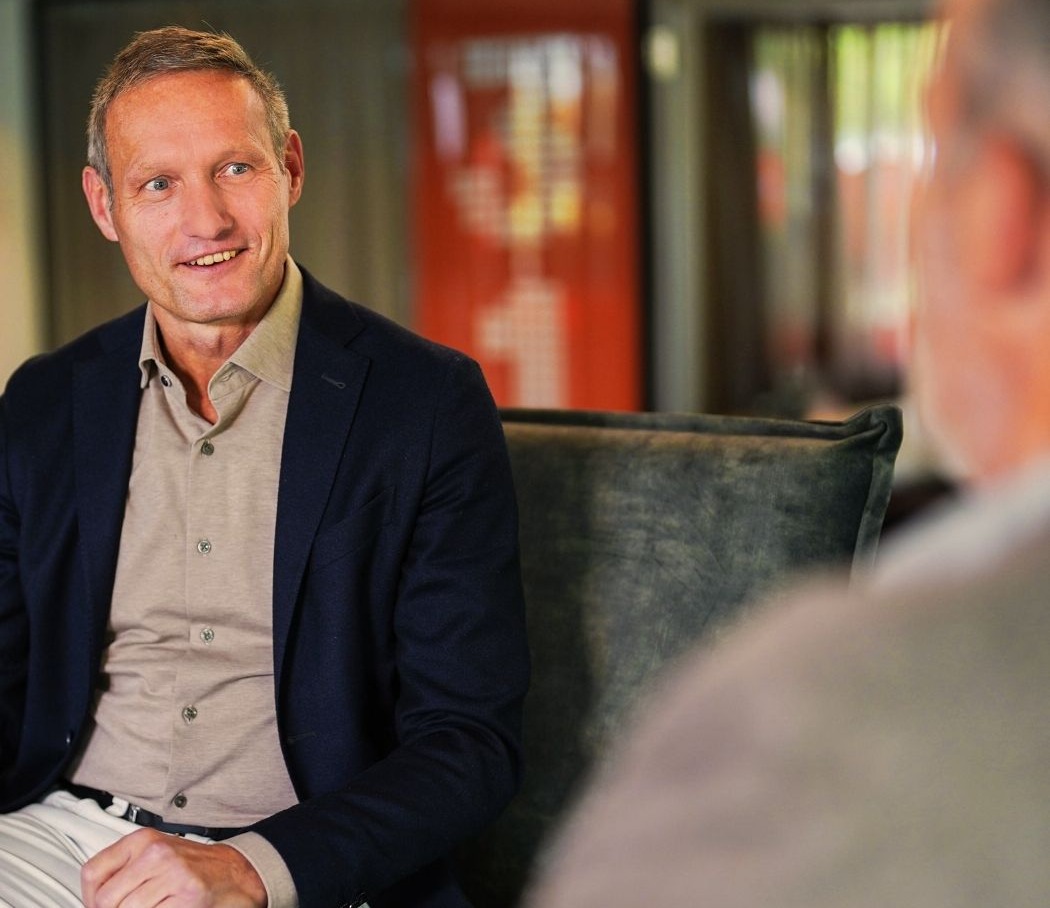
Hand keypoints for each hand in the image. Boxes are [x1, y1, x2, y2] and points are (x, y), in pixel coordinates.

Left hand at [81, 829, 266, 906]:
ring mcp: (172, 874)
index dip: (89, 898)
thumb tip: (93, 899)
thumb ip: (124, 870)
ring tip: (153, 905)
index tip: (98, 905)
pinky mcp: (187, 896)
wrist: (235, 873)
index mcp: (143, 840)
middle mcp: (156, 853)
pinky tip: (168, 907)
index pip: (92, 872)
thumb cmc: (192, 867)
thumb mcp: (154, 856)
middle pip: (105, 900)